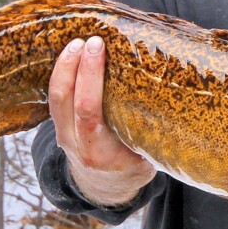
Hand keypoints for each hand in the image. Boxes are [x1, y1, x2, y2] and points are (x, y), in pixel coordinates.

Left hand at [49, 36, 155, 206]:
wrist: (106, 188)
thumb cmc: (134, 166)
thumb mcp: (146, 156)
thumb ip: (149, 131)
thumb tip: (173, 92)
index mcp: (101, 153)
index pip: (88, 113)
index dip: (90, 79)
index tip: (99, 50)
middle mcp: (77, 144)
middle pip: (66, 101)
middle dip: (75, 66)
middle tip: (91, 40)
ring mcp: (63, 135)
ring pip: (54, 99)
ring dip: (63, 67)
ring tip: (76, 43)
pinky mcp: (59, 127)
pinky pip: (54, 99)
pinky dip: (61, 75)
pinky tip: (71, 55)